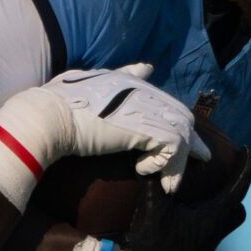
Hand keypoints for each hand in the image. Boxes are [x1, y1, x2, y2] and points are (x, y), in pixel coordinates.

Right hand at [39, 65, 208, 191]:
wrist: (49, 116)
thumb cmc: (55, 105)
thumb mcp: (84, 82)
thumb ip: (117, 76)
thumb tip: (146, 67)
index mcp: (128, 83)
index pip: (160, 97)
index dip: (173, 116)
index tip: (186, 135)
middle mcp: (142, 90)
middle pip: (179, 116)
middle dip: (192, 141)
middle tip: (201, 160)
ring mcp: (146, 107)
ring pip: (180, 135)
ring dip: (178, 162)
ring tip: (171, 183)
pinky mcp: (147, 127)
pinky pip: (173, 150)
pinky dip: (165, 166)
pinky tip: (145, 173)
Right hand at [111, 141, 250, 250]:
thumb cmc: (152, 243)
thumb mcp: (151, 206)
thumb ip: (151, 178)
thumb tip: (146, 154)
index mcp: (213, 218)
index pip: (239, 187)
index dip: (245, 166)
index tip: (246, 150)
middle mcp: (215, 233)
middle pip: (238, 211)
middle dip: (236, 193)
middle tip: (226, 177)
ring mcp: (205, 247)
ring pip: (223, 224)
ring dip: (219, 208)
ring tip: (203, 195)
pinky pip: (208, 232)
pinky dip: (203, 220)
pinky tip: (184, 216)